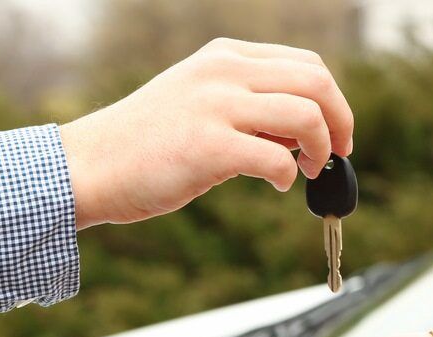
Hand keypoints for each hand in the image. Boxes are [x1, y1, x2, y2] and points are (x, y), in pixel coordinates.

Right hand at [60, 38, 353, 229]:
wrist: (92, 165)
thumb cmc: (150, 143)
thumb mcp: (202, 102)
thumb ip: (251, 106)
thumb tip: (308, 133)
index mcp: (226, 56)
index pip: (308, 66)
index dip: (335, 103)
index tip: (337, 136)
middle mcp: (223, 72)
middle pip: (317, 85)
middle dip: (340, 124)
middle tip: (335, 157)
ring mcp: (214, 106)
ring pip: (306, 117)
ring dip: (322, 150)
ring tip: (308, 171)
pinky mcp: (207, 147)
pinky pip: (277, 160)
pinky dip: (289, 177)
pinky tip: (277, 185)